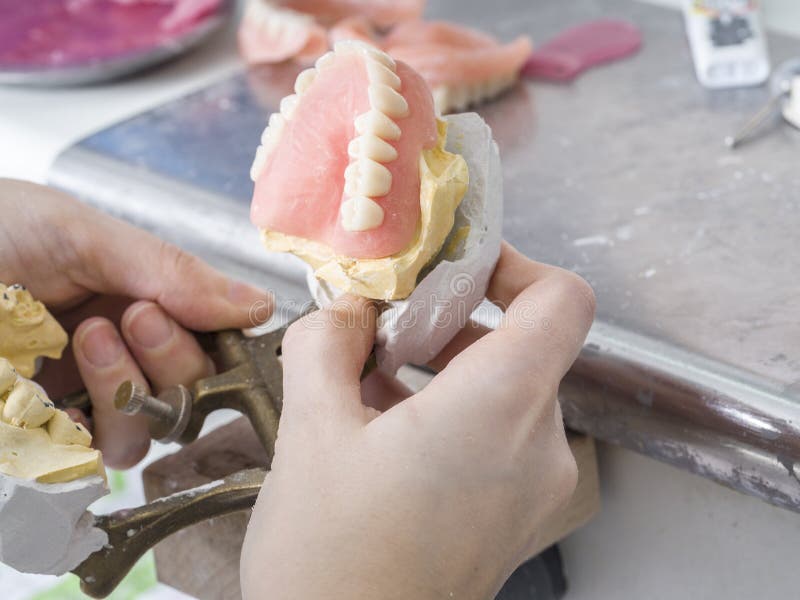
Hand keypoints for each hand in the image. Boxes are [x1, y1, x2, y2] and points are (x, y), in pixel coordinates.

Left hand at [0, 179, 272, 467]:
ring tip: (86, 336)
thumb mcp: (80, 232)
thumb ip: (170, 270)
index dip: (214, 338)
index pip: (208, 339)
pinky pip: (93, 457)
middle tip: (133, 314)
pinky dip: (90, 424)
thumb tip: (258, 305)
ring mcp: (81, 397)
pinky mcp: (43, 436)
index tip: (192, 312)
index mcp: (139, 302)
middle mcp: (120, 354)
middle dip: (171, 356)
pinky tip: (56, 380)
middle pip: (189, 392)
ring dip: (131, 386)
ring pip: (149, 431)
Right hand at [241, 242, 594, 599]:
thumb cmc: (330, 563)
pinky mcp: (515, 515)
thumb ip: (327, 344)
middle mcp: (536, 447)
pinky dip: (450, 413)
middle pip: (523, 342)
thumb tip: (343, 309)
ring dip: (442, 369)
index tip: (456, 268)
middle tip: (383, 327)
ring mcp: (533, 488)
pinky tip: (382, 428)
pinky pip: (498, 436)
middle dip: (449, 322)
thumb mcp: (310, 431)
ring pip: (506, 390)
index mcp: (499, 409)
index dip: (514, 266)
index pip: (561, 300)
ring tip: (368, 382)